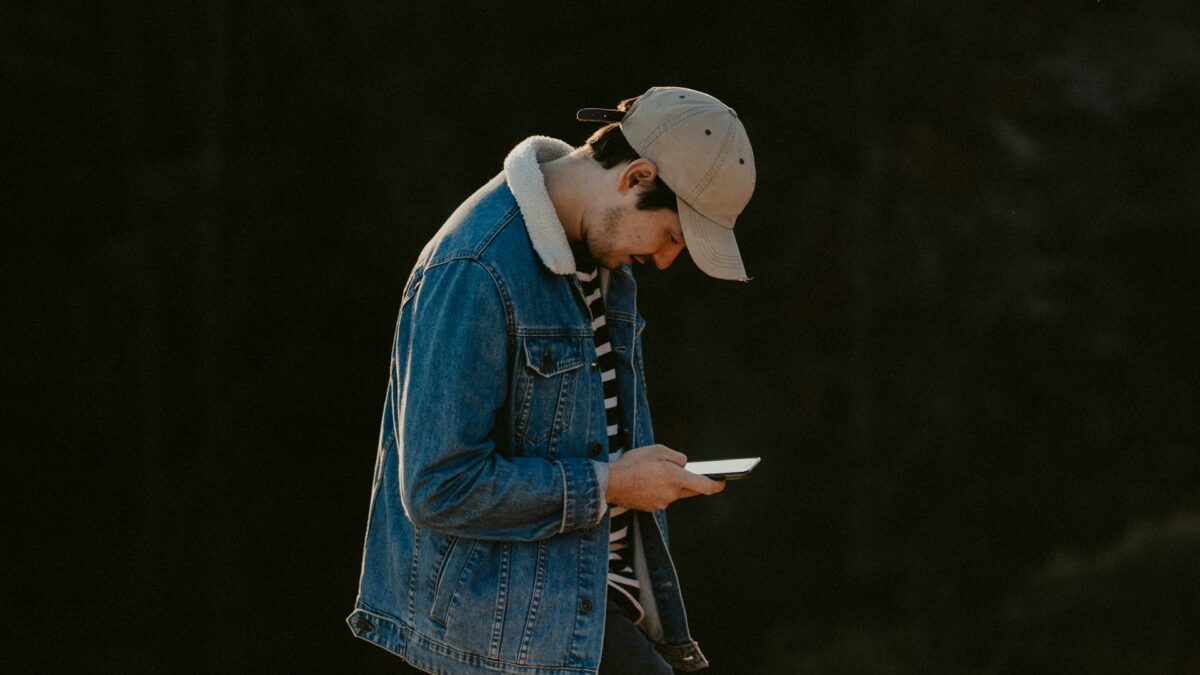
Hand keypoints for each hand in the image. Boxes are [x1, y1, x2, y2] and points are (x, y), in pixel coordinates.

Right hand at [606, 444, 724, 511]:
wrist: (611, 483)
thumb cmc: (633, 464)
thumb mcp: (657, 450)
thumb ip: (676, 456)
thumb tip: (684, 464)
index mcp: (676, 477)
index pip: (704, 485)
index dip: (716, 485)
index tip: (723, 482)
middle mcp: (672, 493)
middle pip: (689, 489)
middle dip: (689, 481)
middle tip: (679, 471)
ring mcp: (662, 503)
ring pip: (674, 493)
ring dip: (669, 484)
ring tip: (651, 473)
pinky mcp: (652, 508)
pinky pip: (661, 498)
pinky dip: (657, 490)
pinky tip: (645, 482)